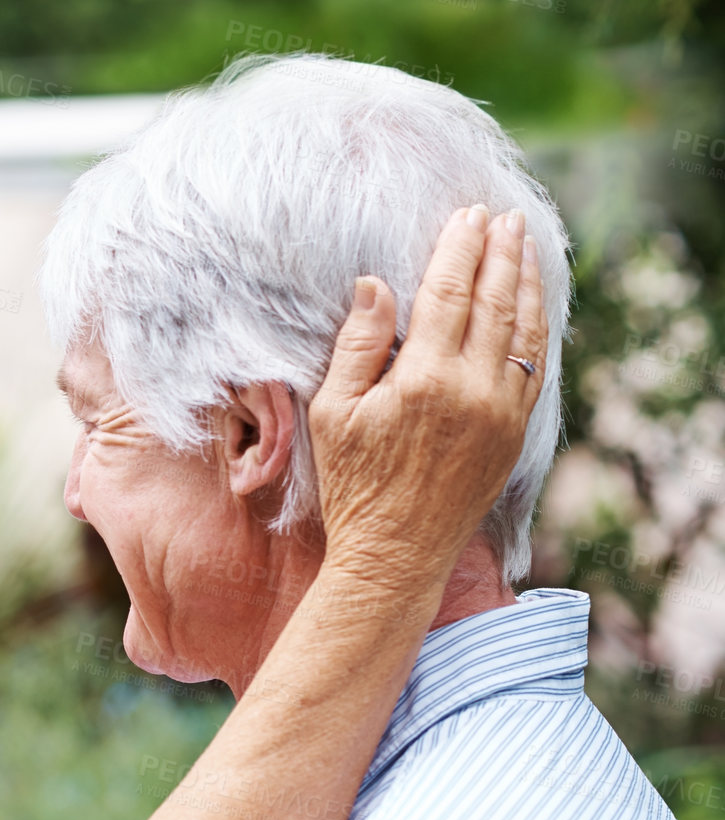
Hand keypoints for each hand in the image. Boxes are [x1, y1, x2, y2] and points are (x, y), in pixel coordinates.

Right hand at [308, 204, 547, 589]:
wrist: (396, 552)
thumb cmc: (353, 484)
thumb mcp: (333, 412)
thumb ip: (358, 345)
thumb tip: (375, 284)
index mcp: (425, 378)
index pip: (450, 293)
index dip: (460, 248)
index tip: (467, 215)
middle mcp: (474, 390)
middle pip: (496, 302)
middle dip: (501, 253)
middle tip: (505, 217)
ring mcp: (502, 412)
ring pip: (525, 331)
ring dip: (527, 283)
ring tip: (527, 247)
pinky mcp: (515, 433)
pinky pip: (536, 368)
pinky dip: (537, 329)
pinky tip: (532, 308)